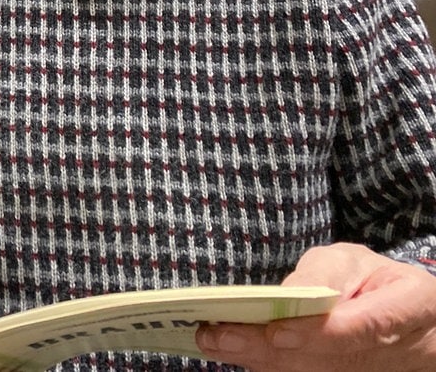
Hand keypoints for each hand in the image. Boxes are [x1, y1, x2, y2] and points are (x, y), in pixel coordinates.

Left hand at [195, 243, 435, 370]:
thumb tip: (288, 294)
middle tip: (219, 336)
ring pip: (313, 371)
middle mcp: (394, 346)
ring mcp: (369, 369)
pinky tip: (228, 351)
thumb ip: (325, 273)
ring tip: (212, 342)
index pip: (369, 323)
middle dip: (268, 349)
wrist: (406, 323)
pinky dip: (264, 364)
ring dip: (258, 360)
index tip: (277, 333)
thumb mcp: (355, 262)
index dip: (321, 332)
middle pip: (329, 356)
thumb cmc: (372, 282)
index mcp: (411, 303)